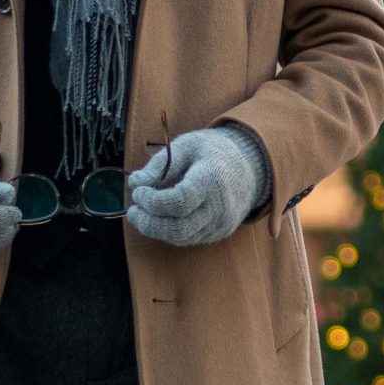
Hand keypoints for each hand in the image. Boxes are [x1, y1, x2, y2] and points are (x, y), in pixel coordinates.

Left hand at [127, 125, 268, 246]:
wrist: (251, 165)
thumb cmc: (213, 151)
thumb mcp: (186, 145)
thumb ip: (160, 164)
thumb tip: (135, 182)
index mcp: (212, 179)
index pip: (179, 202)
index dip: (153, 202)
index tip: (138, 192)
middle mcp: (220, 206)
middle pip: (178, 228)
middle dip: (149, 223)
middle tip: (132, 211)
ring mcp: (222, 223)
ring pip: (182, 237)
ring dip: (156, 230)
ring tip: (141, 215)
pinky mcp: (221, 232)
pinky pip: (190, 238)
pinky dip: (170, 232)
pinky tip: (159, 219)